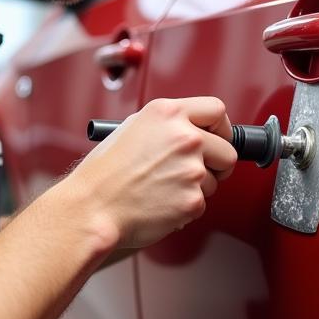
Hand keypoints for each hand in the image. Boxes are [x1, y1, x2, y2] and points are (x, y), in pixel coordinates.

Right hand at [61, 97, 236, 250]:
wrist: (91, 208)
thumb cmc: (105, 173)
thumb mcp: (134, 128)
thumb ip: (169, 125)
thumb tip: (196, 130)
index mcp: (168, 114)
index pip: (216, 110)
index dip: (220, 127)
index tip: (216, 137)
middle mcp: (185, 137)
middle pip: (227, 150)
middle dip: (215, 163)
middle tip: (194, 171)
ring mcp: (191, 169)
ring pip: (215, 180)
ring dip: (196, 186)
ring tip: (163, 188)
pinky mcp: (193, 199)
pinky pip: (201, 203)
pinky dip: (185, 206)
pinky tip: (160, 202)